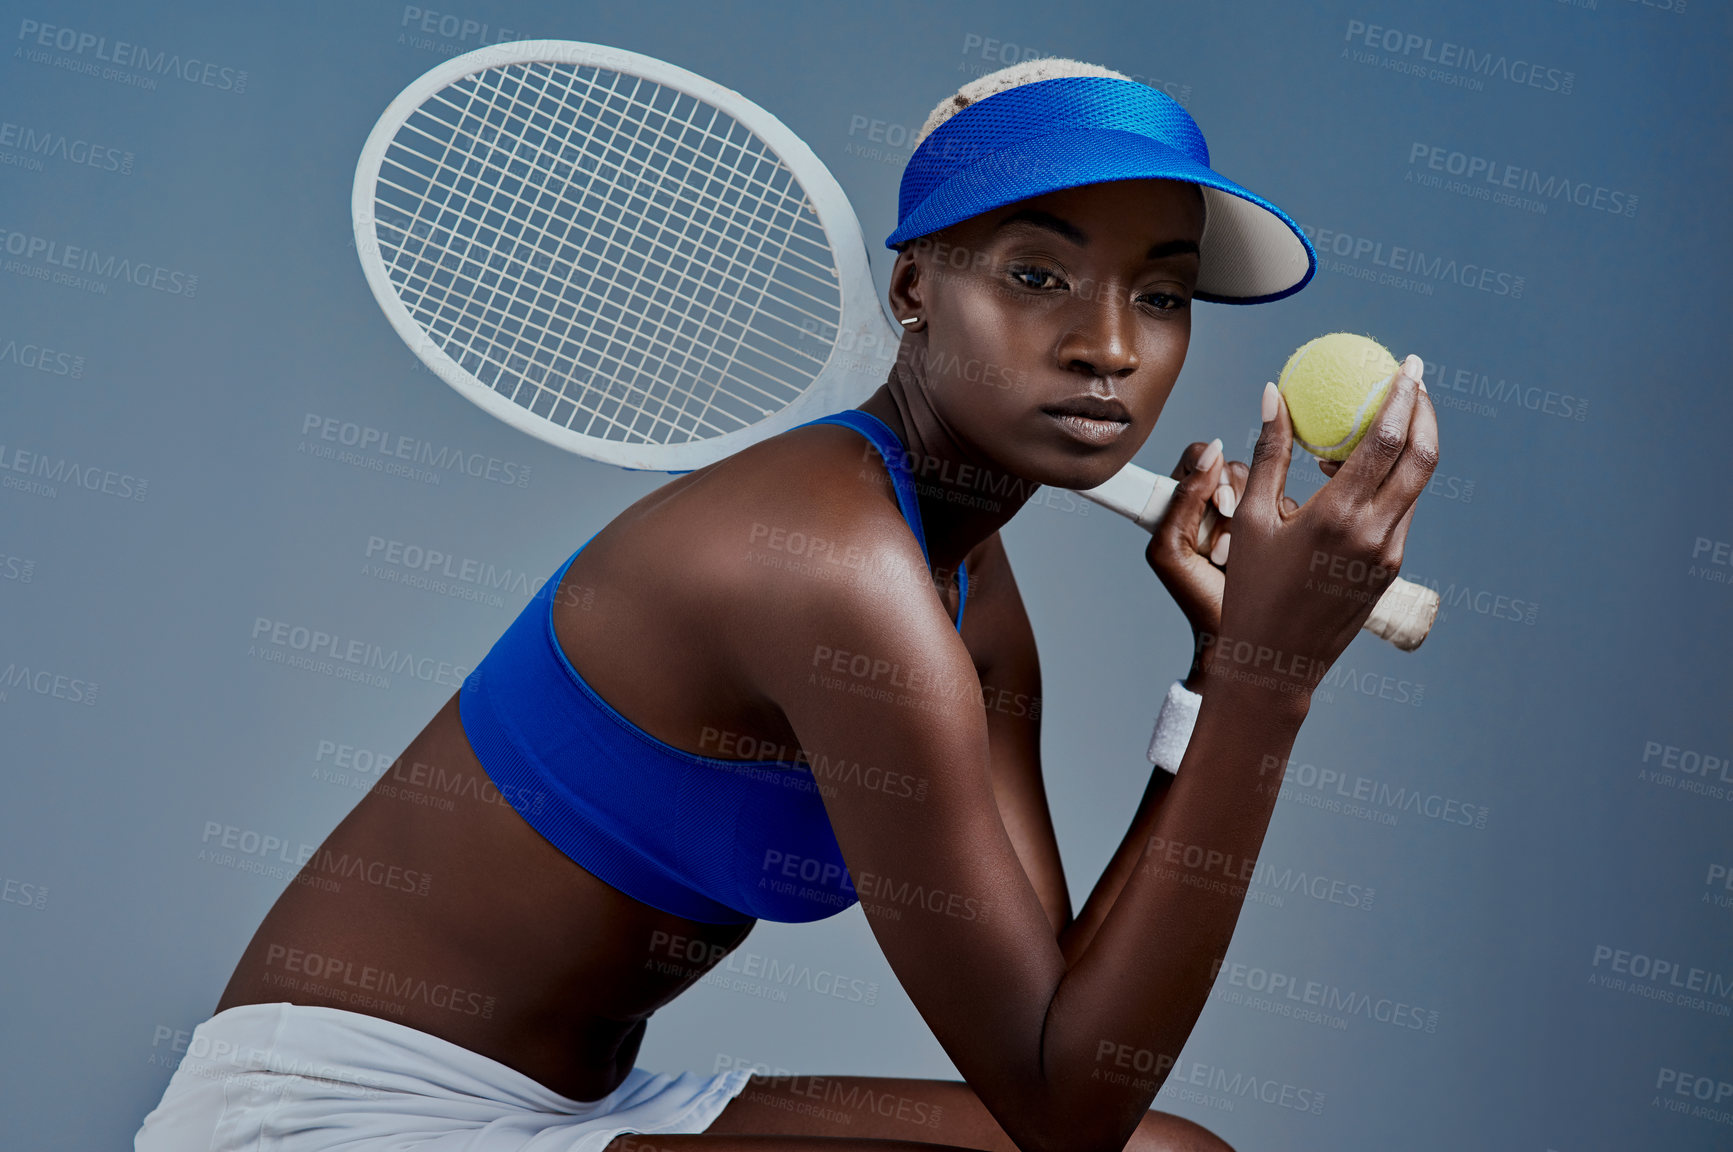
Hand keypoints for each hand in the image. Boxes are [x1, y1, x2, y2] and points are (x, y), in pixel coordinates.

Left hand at [1144, 440, 1296, 691]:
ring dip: (1255, 523)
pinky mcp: (1281, 528)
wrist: (1239, 639)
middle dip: (1233, 504)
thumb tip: (1211, 451)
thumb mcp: (1171, 549)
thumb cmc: (1196, 597)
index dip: (1210, 474)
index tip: (1218, 507)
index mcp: (1186, 502)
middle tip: (1226, 545)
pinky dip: (1279, 531)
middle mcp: (1218, 504)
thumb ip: (1181, 499)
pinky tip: (1266, 559)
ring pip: (1265, 485)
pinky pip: (1289, 506)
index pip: (1198, 458)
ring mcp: (1251, 516)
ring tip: (1238, 560)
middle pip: (1234, 468)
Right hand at [1209, 358, 1438, 704]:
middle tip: (1414, 381)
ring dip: (1407, 447)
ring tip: (1379, 422)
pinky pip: (1401, 512)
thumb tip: (1274, 395)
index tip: (1408, 365)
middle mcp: (1375, 533)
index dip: (1404, 396)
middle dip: (1426, 412)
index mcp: (1338, 516)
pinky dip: (1390, 482)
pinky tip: (1358, 474)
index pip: (1387, 440)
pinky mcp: (1391, 569)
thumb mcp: (1252, 519)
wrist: (1276, 663)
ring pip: (1415, 486)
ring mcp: (1389, 554)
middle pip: (1422, 457)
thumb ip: (1271, 453)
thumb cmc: (1251, 591)